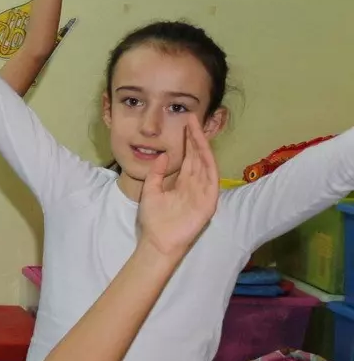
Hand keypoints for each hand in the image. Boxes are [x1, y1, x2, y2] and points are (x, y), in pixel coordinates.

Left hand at [136, 117, 218, 258]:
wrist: (158, 242)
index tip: (184, 124)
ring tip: (196, 129)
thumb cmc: (154, 220)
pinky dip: (208, 164)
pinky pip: (211, 179)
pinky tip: (204, 151)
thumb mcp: (151, 191)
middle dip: (195, 138)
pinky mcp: (209, 201)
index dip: (187, 141)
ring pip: (205, 163)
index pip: (188, 157)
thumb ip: (156, 174)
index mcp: (183, 183)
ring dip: (201, 146)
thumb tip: (162, 155)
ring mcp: (203, 192)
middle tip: (192, 118)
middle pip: (197, 156)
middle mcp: (195, 184)